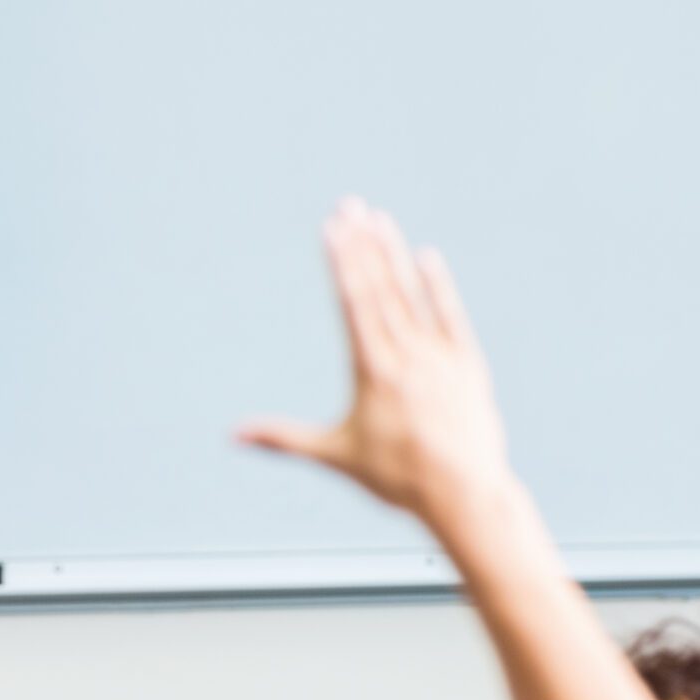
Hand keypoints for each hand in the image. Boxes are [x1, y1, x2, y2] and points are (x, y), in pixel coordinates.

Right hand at [239, 198, 512, 525]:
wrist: (463, 494)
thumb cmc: (395, 479)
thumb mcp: (334, 456)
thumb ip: (282, 439)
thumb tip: (233, 435)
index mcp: (373, 371)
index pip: (355, 304)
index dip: (343, 263)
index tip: (332, 229)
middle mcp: (407, 355)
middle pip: (380, 288)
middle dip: (362, 244)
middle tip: (349, 205)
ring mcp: (439, 356)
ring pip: (412, 295)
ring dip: (394, 255)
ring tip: (380, 219)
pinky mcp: (466, 364)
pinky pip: (450, 316)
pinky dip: (438, 287)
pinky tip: (426, 257)